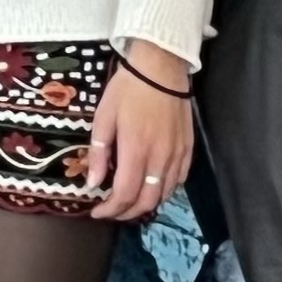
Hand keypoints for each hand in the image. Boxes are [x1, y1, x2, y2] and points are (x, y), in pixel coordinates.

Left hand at [83, 50, 193, 222]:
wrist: (161, 68)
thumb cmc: (128, 90)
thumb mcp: (104, 118)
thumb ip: (100, 154)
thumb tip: (93, 184)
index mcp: (136, 151)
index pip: (125, 195)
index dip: (110, 210)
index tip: (97, 212)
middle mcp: (160, 158)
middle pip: (147, 201)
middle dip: (127, 213)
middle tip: (111, 211)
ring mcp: (178, 155)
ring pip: (164, 194)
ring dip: (145, 204)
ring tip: (129, 202)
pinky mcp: (188, 149)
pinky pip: (178, 180)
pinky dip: (164, 190)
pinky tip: (152, 187)